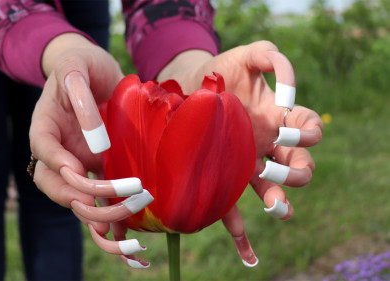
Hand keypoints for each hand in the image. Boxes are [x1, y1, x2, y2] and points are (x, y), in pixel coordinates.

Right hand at [29, 34, 152, 266]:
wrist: (94, 72)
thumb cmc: (81, 65)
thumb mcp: (76, 67)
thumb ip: (79, 97)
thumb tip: (96, 144)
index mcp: (45, 129)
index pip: (46, 153)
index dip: (63, 167)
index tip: (83, 170)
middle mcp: (58, 154)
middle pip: (60, 188)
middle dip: (86, 201)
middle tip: (125, 201)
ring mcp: (77, 166)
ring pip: (80, 203)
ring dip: (102, 222)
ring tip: (127, 240)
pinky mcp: (97, 172)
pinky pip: (100, 201)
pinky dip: (112, 223)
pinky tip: (130, 242)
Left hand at [158, 40, 322, 265]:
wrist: (188, 85)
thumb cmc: (221, 69)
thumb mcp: (248, 54)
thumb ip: (272, 57)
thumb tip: (288, 85)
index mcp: (279, 118)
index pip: (309, 130)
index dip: (309, 133)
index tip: (291, 130)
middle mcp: (267, 145)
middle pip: (298, 167)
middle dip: (297, 173)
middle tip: (279, 166)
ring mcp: (245, 163)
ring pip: (271, 191)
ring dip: (278, 201)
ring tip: (275, 206)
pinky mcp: (222, 175)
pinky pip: (232, 208)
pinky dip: (241, 232)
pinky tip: (246, 253)